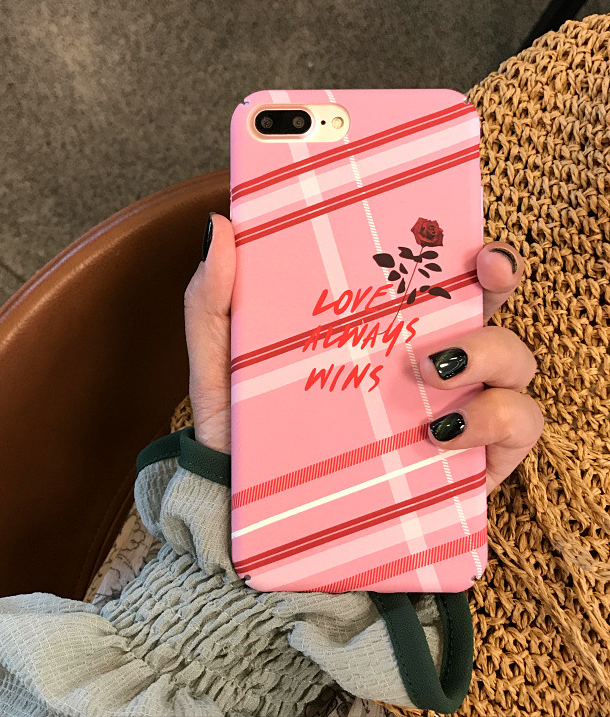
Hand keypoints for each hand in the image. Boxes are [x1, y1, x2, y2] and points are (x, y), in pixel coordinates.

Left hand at [184, 213, 542, 490]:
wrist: (248, 507)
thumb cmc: (243, 425)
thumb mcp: (223, 359)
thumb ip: (216, 298)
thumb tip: (224, 227)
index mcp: (383, 328)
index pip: (443, 277)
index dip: (474, 252)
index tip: (474, 245)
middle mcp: (429, 363)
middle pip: (493, 311)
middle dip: (499, 288)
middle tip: (468, 285)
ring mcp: (454, 412)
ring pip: (516, 370)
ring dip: (491, 358)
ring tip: (430, 374)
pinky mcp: (467, 465)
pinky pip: (517, 435)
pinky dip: (494, 425)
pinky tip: (438, 434)